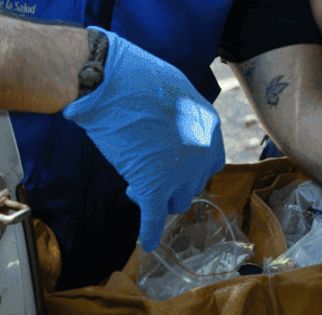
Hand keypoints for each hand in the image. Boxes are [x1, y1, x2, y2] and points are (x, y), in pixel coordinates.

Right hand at [62, 27, 225, 251]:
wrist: (111, 81)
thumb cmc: (137, 78)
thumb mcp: (176, 92)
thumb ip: (182, 118)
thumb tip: (174, 132)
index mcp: (210, 127)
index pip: (210, 162)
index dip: (189, 167)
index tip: (170, 166)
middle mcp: (203, 152)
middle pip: (194, 183)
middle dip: (172, 182)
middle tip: (146, 174)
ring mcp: (180, 171)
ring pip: (177, 200)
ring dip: (159, 199)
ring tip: (135, 188)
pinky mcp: (153, 184)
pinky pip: (154, 216)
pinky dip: (149, 231)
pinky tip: (145, 242)